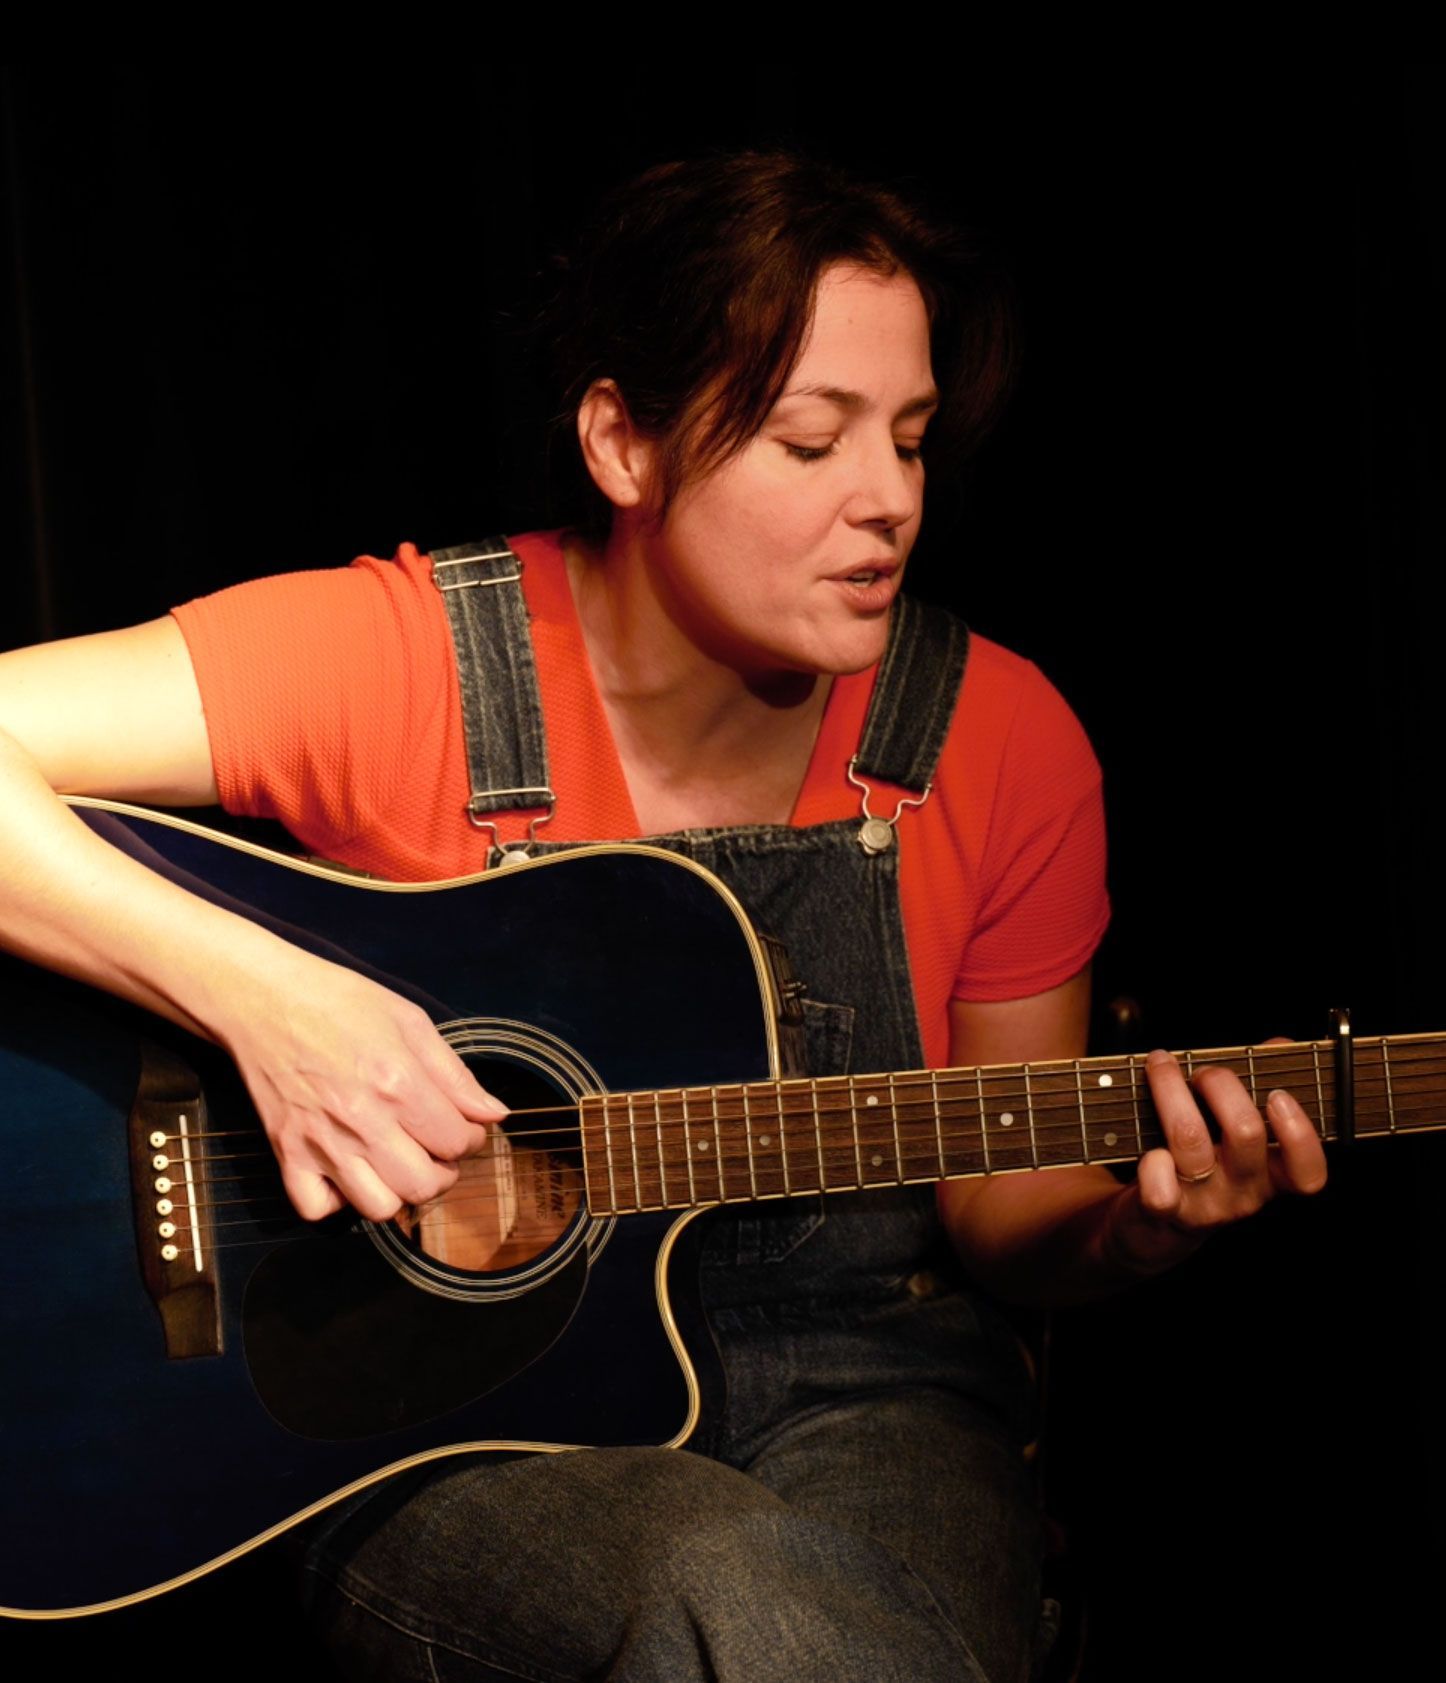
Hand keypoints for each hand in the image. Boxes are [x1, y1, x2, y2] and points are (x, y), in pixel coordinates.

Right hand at [218, 948, 506, 1222]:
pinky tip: (348, 1173)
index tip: (462, 1127)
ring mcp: (322, 1142)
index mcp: (398, 1083)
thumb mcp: (409, 1021)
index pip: (456, 1142)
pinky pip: (317, 1208)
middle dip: (442, 1173)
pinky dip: (336, 1201)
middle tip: (435, 1150)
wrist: (263, 998)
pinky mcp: (286, 1153)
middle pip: (423, 1185)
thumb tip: (494, 1113)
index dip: (470, 1138)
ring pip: (377, 1208)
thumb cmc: (337, 1001)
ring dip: (397, 1193)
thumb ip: (455, 1074)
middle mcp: (362, 1121)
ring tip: (397, 1165)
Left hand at [1104, 1047, 1327, 1275]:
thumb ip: (1259, 1085)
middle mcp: (1243, 1193)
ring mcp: (1204, 1204)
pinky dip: (1151, 1162)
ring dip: (1171, 1089)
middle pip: (1246, 1132)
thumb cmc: (1200, 1159)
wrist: (1151, 1224)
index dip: (1298, 1134)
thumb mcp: (1234, 1130)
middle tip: (1202, 1071)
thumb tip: (1277, 1045)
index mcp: (1271, 1175)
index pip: (1308, 1173)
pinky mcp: (1162, 1211)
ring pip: (1192, 1138)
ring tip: (1160, 1065)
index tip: (1277, 1096)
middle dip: (1220, 1083)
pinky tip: (1149, 1146)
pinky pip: (1159, 1188)